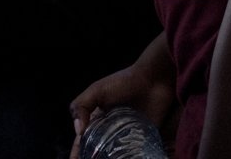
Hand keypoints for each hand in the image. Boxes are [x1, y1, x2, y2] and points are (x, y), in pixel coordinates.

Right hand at [70, 35, 176, 158]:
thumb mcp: (98, 90)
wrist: (154, 79)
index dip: (76, 152)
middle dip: (91, 157)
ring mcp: (126, 135)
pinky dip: (128, 158)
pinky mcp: (142, 139)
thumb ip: (82, 106)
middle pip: (97, 150)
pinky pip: (133, 154)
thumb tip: (78, 132)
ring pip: (113, 154)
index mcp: (97, 120)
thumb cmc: (125, 82)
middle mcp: (110, 130)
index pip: (82, 141)